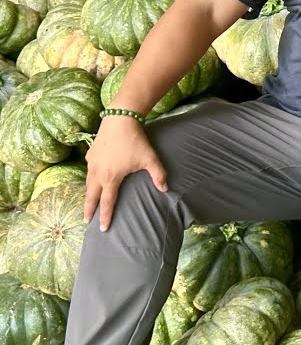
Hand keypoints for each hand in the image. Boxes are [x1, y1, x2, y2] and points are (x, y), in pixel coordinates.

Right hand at [83, 116, 167, 230]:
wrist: (120, 120)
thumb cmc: (136, 141)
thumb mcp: (150, 159)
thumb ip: (159, 175)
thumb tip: (165, 189)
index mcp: (111, 178)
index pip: (107, 202)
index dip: (105, 216)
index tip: (103, 228)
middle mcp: (98, 173)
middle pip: (91, 196)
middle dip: (88, 210)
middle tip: (86, 221)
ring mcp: (92, 163)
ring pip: (87, 184)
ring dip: (87, 195)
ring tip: (87, 204)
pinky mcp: (90, 154)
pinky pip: (88, 170)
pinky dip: (88, 179)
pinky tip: (92, 179)